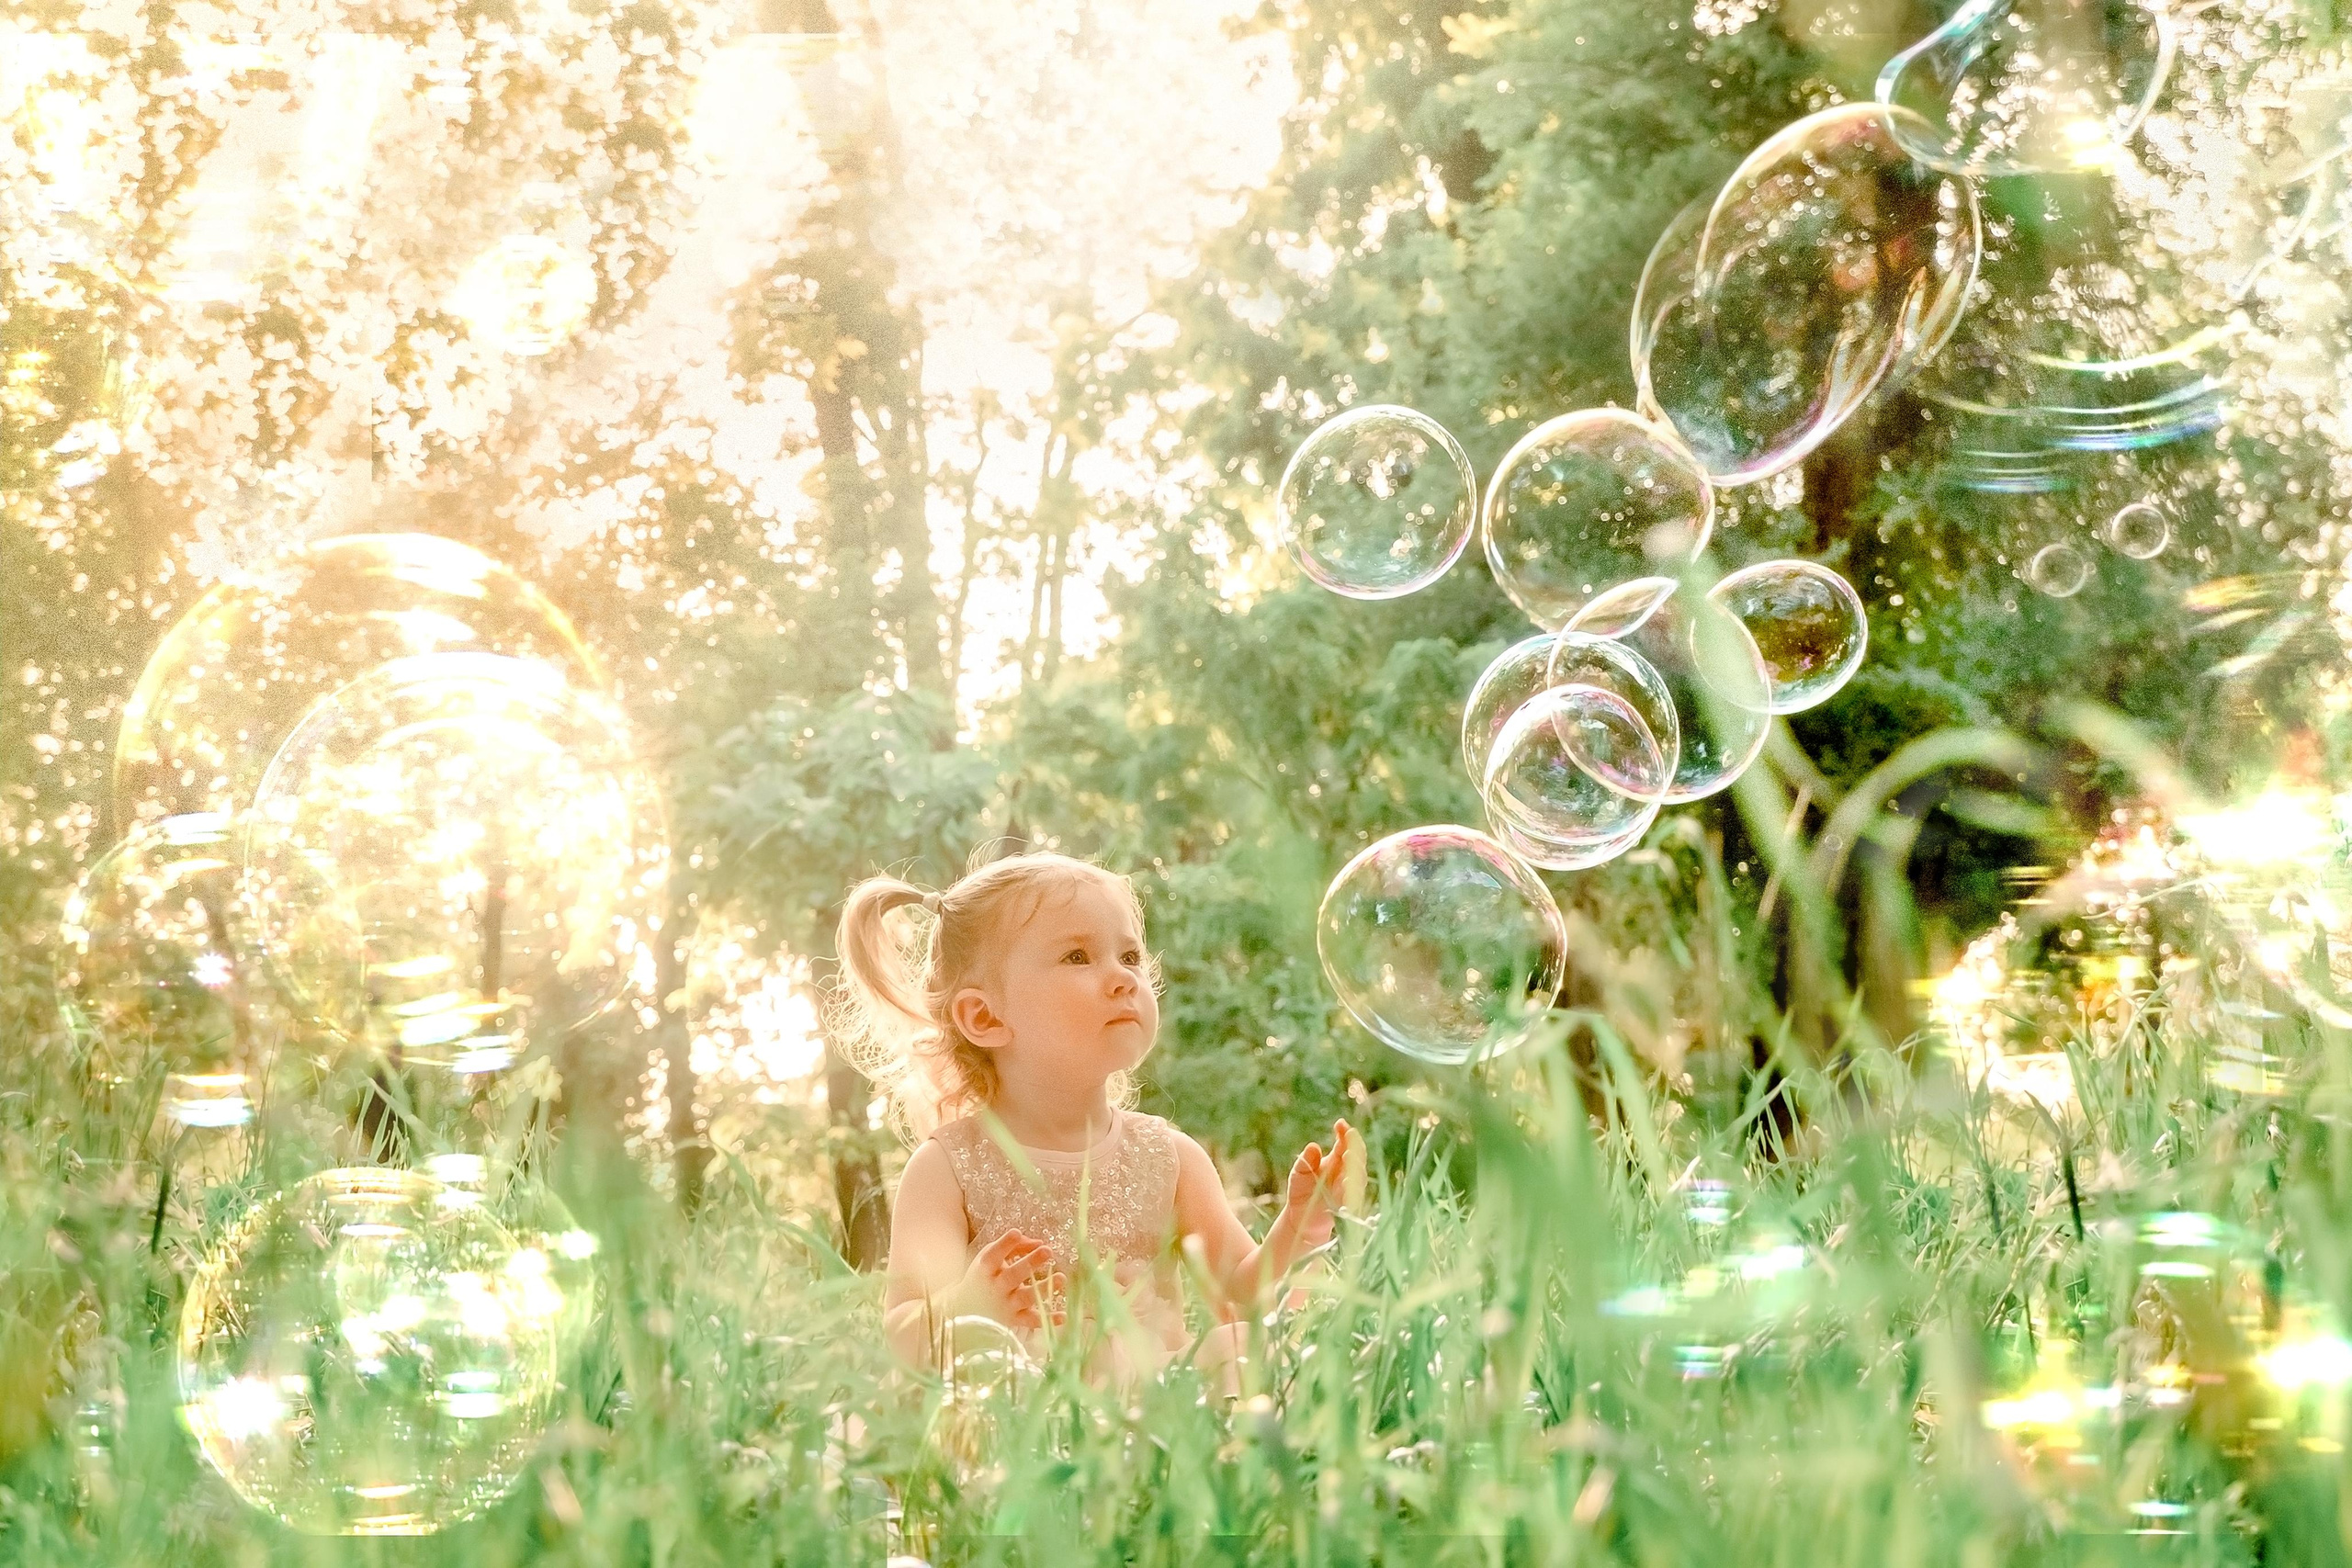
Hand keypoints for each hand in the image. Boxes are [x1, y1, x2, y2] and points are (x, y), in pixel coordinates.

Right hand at [946, 1229, 1064, 1331]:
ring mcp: (1005, 1305)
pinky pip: (1032, 1321)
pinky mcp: (1014, 1320)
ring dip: (1043, 1288)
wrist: (964, 1310)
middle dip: (1030, 1263)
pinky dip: (1047, 1319)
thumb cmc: (983, 1276)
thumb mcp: (990, 1257)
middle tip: (1048, 1250)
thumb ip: (1014, 1246)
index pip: (993, 1256)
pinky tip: (1063, 1316)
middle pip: (1013, 1276)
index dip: (1003, 1244)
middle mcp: (995, 1288)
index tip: (1015, 1232)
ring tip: (1061, 1278)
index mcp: (985, 1269)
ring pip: (1025, 1298)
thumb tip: (1041, 1242)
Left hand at [1276, 1119, 1358, 1254]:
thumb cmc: (1301, 1192)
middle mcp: (1345, 1173)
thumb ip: (1306, 1161)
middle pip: (1357, 1158)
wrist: (1300, 1219)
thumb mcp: (1299, 1173)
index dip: (1346, 1133)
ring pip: (1359, 1177)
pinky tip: (1347, 1183)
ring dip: (1355, 1168)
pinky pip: (1353, 1197)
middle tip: (1349, 1140)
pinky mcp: (1346, 1206)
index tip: (1341, 1124)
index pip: (1346, 1143)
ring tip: (1348, 1157)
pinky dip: (1351, 1190)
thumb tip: (1313, 1146)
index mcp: (1336, 1161)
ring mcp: (1347, 1190)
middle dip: (1355, 1148)